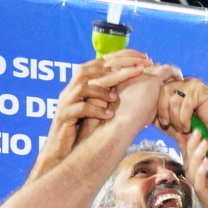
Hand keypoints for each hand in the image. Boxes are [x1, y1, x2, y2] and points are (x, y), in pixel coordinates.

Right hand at [33, 52, 151, 172]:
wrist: (62, 151)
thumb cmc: (84, 130)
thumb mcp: (99, 107)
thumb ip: (111, 94)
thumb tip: (139, 87)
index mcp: (82, 83)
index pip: (102, 61)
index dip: (123, 56)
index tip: (145, 58)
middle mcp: (72, 88)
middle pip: (93, 69)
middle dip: (119, 67)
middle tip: (141, 69)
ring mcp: (66, 102)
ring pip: (83, 86)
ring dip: (103, 90)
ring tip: (117, 98)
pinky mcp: (64, 116)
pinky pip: (79, 109)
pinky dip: (95, 110)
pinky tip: (109, 115)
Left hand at [155, 77, 207, 150]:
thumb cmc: (192, 131)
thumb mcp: (170, 122)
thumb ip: (159, 113)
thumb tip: (145, 107)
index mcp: (177, 86)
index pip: (159, 89)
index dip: (158, 106)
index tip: (162, 122)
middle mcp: (185, 82)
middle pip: (164, 90)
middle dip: (164, 111)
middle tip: (169, 125)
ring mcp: (194, 84)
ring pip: (174, 98)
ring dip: (176, 118)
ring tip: (183, 127)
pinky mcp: (202, 91)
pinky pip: (185, 104)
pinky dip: (184, 119)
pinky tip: (189, 126)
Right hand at [176, 127, 207, 207]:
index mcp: (204, 181)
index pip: (192, 159)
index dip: (188, 145)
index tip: (188, 129)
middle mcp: (199, 187)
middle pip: (188, 162)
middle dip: (191, 145)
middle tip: (196, 130)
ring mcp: (201, 195)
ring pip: (191, 171)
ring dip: (197, 155)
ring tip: (203, 142)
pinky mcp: (207, 203)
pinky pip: (200, 185)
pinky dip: (202, 173)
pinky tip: (206, 162)